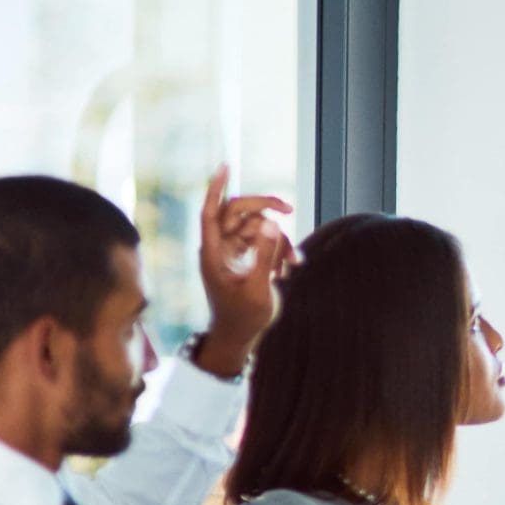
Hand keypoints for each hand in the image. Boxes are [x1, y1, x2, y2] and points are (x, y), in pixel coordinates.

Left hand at [195, 168, 293, 376]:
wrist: (239, 337)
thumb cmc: (244, 318)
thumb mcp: (258, 288)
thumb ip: (264, 255)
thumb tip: (271, 222)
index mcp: (213, 253)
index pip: (211, 213)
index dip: (217, 189)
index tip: (225, 167)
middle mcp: (220, 248)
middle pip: (239, 212)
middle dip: (265, 209)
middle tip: (289, 209)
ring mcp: (233, 252)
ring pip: (257, 228)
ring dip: (279, 240)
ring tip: (293, 264)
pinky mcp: (245, 258)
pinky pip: (264, 242)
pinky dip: (279, 251)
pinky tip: (290, 269)